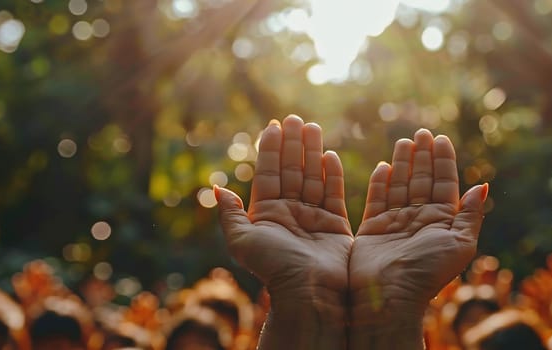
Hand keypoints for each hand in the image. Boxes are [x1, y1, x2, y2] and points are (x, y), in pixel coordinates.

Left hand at [215, 115, 351, 348]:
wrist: (308, 291)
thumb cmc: (273, 268)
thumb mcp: (242, 241)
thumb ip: (230, 214)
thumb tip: (216, 189)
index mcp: (267, 214)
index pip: (268, 173)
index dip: (270, 149)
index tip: (274, 124)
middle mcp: (290, 213)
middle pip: (291, 170)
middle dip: (293, 144)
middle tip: (295, 118)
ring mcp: (313, 217)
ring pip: (312, 176)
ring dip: (312, 151)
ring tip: (313, 126)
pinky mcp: (335, 224)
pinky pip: (333, 193)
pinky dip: (332, 174)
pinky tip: (330, 154)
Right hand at [349, 129, 487, 347]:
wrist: (391, 295)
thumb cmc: (428, 272)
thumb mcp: (460, 243)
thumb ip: (469, 214)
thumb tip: (482, 186)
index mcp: (442, 221)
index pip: (444, 183)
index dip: (443, 160)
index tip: (440, 138)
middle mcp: (419, 219)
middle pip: (421, 179)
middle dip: (423, 156)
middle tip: (421, 132)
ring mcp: (396, 223)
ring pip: (400, 185)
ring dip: (403, 163)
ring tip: (405, 141)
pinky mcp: (374, 228)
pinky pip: (378, 199)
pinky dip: (381, 182)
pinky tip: (385, 166)